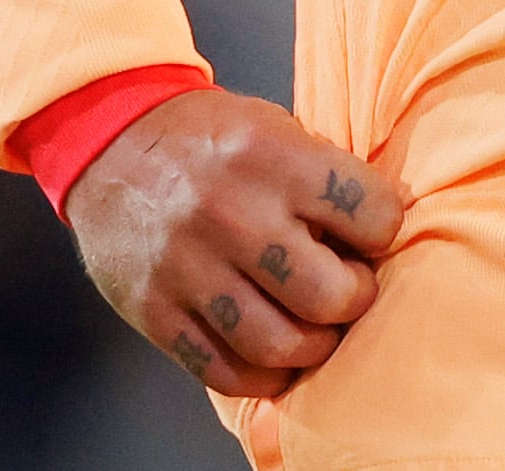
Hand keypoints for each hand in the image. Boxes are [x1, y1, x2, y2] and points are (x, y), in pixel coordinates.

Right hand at [64, 87, 403, 400]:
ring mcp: (188, 268)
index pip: (372, 216)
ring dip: (314, 347)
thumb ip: (329, 175)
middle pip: (329, 295)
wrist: (110, 143)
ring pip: (278, 345)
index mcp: (273, 158)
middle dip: (357, 299)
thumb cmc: (212, 138)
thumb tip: (394, 220)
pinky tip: (276, 357)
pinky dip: (262, 377)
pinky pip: (222, 371)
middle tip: (350, 288)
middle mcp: (232, 215)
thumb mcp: (277, 127)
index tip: (373, 234)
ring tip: (317, 327)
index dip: (385, 230)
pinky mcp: (154, 311)